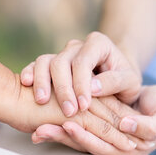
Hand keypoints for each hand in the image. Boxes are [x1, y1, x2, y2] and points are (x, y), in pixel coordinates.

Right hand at [20, 32, 141, 116]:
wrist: (115, 79)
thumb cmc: (124, 82)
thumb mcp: (129, 82)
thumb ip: (114, 82)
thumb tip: (93, 88)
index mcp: (98, 44)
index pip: (83, 62)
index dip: (81, 84)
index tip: (83, 106)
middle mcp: (77, 46)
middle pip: (62, 62)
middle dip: (63, 88)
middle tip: (68, 110)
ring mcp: (62, 54)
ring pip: (45, 61)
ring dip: (42, 81)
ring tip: (42, 101)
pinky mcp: (50, 64)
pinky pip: (36, 65)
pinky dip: (30, 72)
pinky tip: (26, 84)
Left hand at [31, 86, 155, 154]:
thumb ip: (149, 125)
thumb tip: (126, 125)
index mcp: (130, 149)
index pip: (102, 145)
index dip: (85, 137)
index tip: (67, 126)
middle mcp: (115, 150)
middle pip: (84, 146)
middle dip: (62, 138)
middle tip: (40, 131)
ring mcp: (106, 142)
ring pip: (78, 141)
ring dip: (56, 135)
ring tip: (36, 130)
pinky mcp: (99, 131)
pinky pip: (79, 131)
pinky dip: (62, 129)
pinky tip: (42, 123)